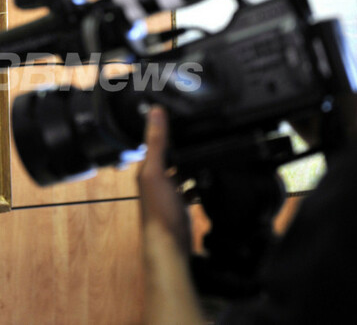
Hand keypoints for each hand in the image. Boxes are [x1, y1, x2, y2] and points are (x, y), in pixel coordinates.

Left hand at [138, 106, 202, 323]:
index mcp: (147, 169)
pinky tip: (209, 179)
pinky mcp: (180, 206)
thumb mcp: (156, 172)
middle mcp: (155, 179)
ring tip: (209, 151)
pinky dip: (198, 182)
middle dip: (183, 145)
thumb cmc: (159, 210)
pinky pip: (190, 188)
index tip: (181, 113)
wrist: (169, 246)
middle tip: (202, 131)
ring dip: (191, 163)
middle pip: (170, 156)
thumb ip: (156, 142)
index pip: (155, 142)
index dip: (166, 128)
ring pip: (180, 171)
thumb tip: (155, 111)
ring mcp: (168, 193)